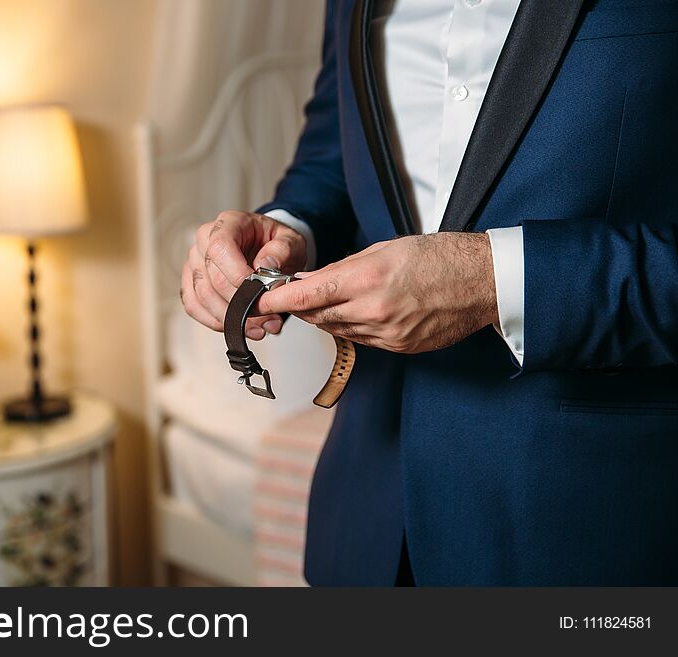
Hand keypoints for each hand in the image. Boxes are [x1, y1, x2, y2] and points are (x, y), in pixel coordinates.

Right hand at [181, 211, 306, 339]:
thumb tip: (265, 265)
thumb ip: (282, 250)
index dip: (236, 275)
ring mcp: (194, 262)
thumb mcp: (290, 240)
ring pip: (202, 296)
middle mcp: (204, 240)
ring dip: (231, 318)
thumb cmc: (275, 243)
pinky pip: (194, 306)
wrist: (267, 250)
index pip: (220, 249)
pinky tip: (239, 327)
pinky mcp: (192, 282)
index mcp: (228, 224)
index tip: (259, 293)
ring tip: (260, 328)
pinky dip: (215, 321)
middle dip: (240, 305)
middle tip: (268, 320)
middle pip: (211, 279)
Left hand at [257, 232, 497, 352]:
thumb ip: (344, 268)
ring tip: (324, 300)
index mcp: (369, 280)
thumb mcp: (385, 249)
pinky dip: (351, 326)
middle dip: (300, 306)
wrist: (482, 283)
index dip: (279, 299)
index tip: (259, 299)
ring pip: (337, 329)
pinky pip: (361, 339)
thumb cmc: (438, 256)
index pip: (309, 294)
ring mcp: (387, 334)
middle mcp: (374, 311)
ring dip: (325, 316)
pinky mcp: (399, 348)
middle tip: (287, 296)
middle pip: (318, 315)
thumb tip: (311, 280)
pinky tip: (356, 312)